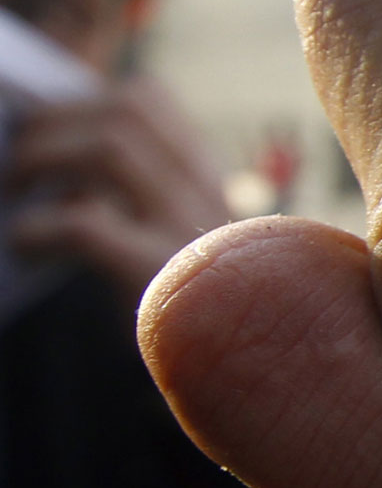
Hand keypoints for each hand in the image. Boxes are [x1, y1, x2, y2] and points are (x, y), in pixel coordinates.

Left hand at [9, 74, 232, 300]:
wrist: (252, 387)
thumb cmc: (189, 319)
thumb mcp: (176, 247)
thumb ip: (138, 202)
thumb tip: (48, 157)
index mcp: (206, 182)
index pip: (149, 101)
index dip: (83, 101)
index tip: (41, 130)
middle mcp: (208, 197)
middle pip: (127, 113)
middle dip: (51, 125)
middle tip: (15, 164)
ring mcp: (193, 235)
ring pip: (113, 150)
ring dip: (42, 160)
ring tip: (14, 193)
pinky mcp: (165, 282)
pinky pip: (88, 226)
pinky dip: (39, 229)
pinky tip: (26, 249)